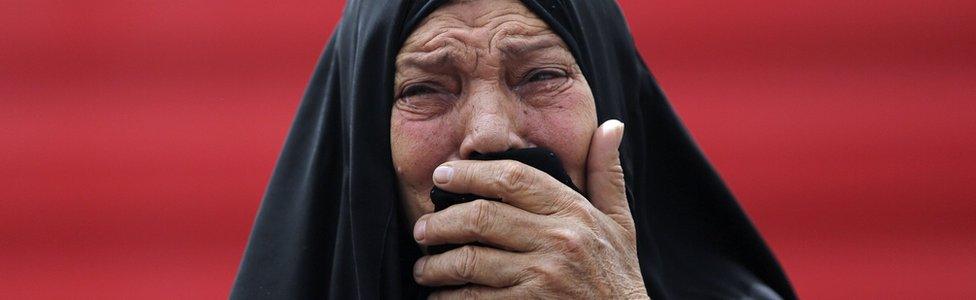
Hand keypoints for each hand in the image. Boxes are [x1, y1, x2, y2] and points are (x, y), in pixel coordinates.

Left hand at [413, 120, 647, 298]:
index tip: (442, 175)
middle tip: (421, 228)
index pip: (512, 178)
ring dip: (437, 265)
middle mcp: (558, 241)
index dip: (470, 173)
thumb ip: (607, 174)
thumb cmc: (617, 275)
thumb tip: (611, 125)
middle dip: (440, 222)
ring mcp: (543, 278)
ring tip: (425, 267)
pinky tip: (441, 296)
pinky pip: (474, 299)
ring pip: (470, 261)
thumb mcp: (620, 222)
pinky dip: (450, 298)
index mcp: (574, 212)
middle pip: (481, 218)